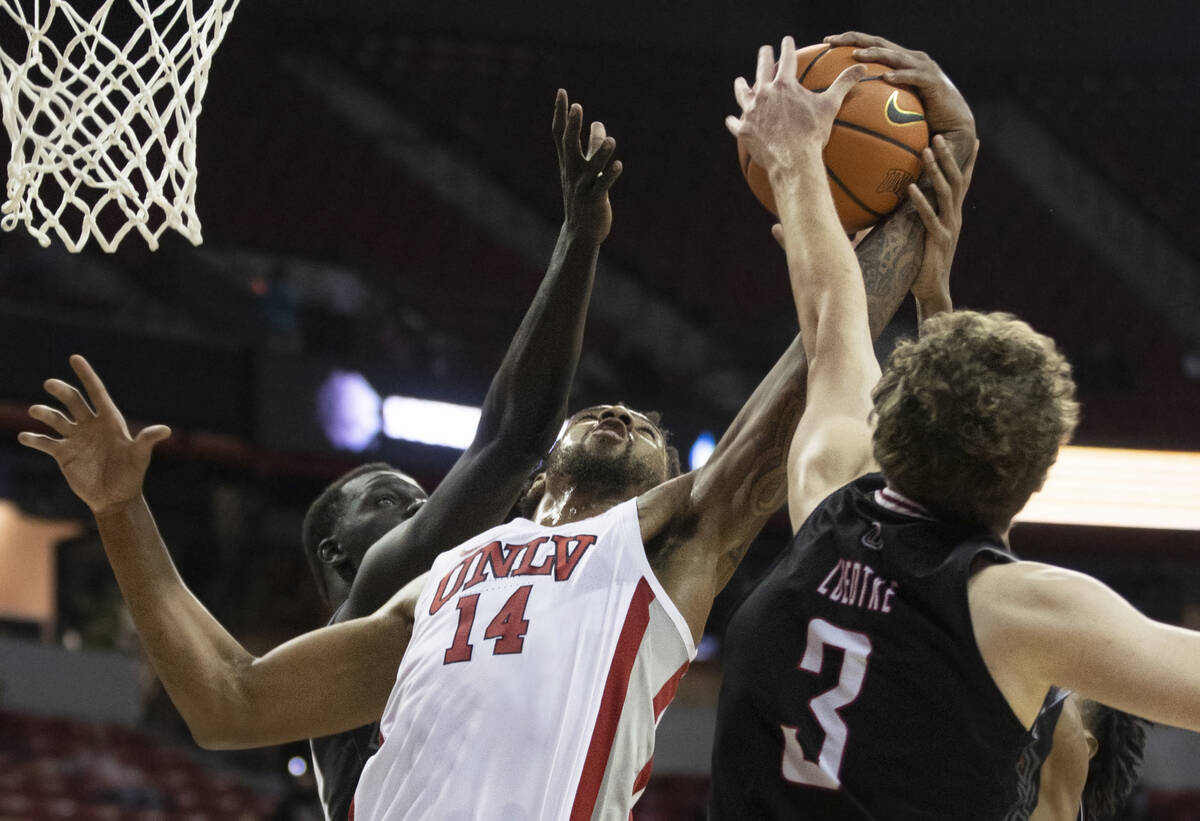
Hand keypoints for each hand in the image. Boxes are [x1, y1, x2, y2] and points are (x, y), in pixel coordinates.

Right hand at [17, 355, 170, 515]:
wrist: (116, 498)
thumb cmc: (131, 475)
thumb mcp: (139, 457)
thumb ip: (146, 441)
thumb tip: (165, 430)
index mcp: (109, 421)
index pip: (97, 392)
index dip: (87, 375)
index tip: (75, 358)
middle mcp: (91, 425)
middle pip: (73, 401)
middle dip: (62, 391)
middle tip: (50, 383)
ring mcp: (75, 438)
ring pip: (56, 419)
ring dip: (44, 413)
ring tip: (36, 411)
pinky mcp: (63, 454)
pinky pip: (45, 442)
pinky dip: (34, 438)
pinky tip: (25, 436)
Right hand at [553, 89, 621, 242]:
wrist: (581, 232)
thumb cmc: (584, 197)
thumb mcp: (588, 169)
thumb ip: (593, 146)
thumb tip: (599, 124)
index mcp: (568, 163)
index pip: (560, 135)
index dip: (560, 114)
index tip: (562, 92)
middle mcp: (572, 172)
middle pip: (569, 147)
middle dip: (573, 127)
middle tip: (576, 107)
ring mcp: (582, 187)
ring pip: (591, 168)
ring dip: (600, 154)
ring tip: (611, 140)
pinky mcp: (594, 201)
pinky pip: (602, 187)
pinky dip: (610, 176)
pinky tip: (619, 165)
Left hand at [726, 36, 866, 180]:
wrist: (793, 161)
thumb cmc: (812, 134)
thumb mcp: (830, 106)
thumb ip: (843, 84)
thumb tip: (862, 68)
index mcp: (784, 85)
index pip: (787, 58)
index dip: (788, 47)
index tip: (787, 40)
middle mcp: (764, 93)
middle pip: (761, 69)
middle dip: (764, 57)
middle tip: (765, 51)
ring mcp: (751, 112)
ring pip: (742, 93)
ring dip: (741, 86)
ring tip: (740, 81)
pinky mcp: (743, 130)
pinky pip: (735, 123)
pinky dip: (734, 120)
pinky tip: (732, 119)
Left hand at [824, 32, 975, 164]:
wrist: (952, 128)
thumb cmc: (921, 120)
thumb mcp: (892, 109)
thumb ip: (872, 104)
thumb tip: (842, 114)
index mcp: (899, 62)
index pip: (871, 46)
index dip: (849, 41)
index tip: (825, 42)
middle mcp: (910, 59)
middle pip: (878, 43)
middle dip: (855, 39)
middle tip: (831, 41)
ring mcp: (922, 68)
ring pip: (895, 55)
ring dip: (875, 54)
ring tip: (856, 56)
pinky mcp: (933, 81)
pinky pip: (914, 77)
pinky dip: (900, 75)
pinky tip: (886, 77)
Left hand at [908, 135, 978, 315]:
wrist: (932, 289)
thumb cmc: (922, 260)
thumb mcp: (918, 233)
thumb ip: (907, 215)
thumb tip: (880, 204)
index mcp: (953, 213)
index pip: (963, 181)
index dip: (969, 161)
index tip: (974, 138)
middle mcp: (954, 216)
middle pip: (956, 179)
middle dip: (949, 156)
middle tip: (938, 135)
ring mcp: (949, 228)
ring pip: (946, 193)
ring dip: (936, 170)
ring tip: (926, 151)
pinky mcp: (938, 241)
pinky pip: (930, 218)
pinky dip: (920, 202)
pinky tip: (910, 189)